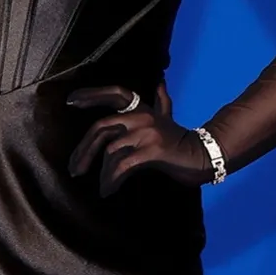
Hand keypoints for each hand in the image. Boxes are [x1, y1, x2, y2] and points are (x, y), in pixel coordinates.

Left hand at [66, 84, 213, 195]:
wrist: (204, 156)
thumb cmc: (179, 141)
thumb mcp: (167, 120)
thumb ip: (161, 103)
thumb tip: (160, 84)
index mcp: (142, 110)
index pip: (117, 93)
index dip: (93, 94)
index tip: (71, 100)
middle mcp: (143, 117)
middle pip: (101, 127)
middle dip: (83, 150)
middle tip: (74, 170)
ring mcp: (148, 132)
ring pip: (110, 150)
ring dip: (102, 172)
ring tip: (102, 185)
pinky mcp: (152, 150)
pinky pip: (122, 165)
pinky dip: (112, 179)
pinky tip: (108, 190)